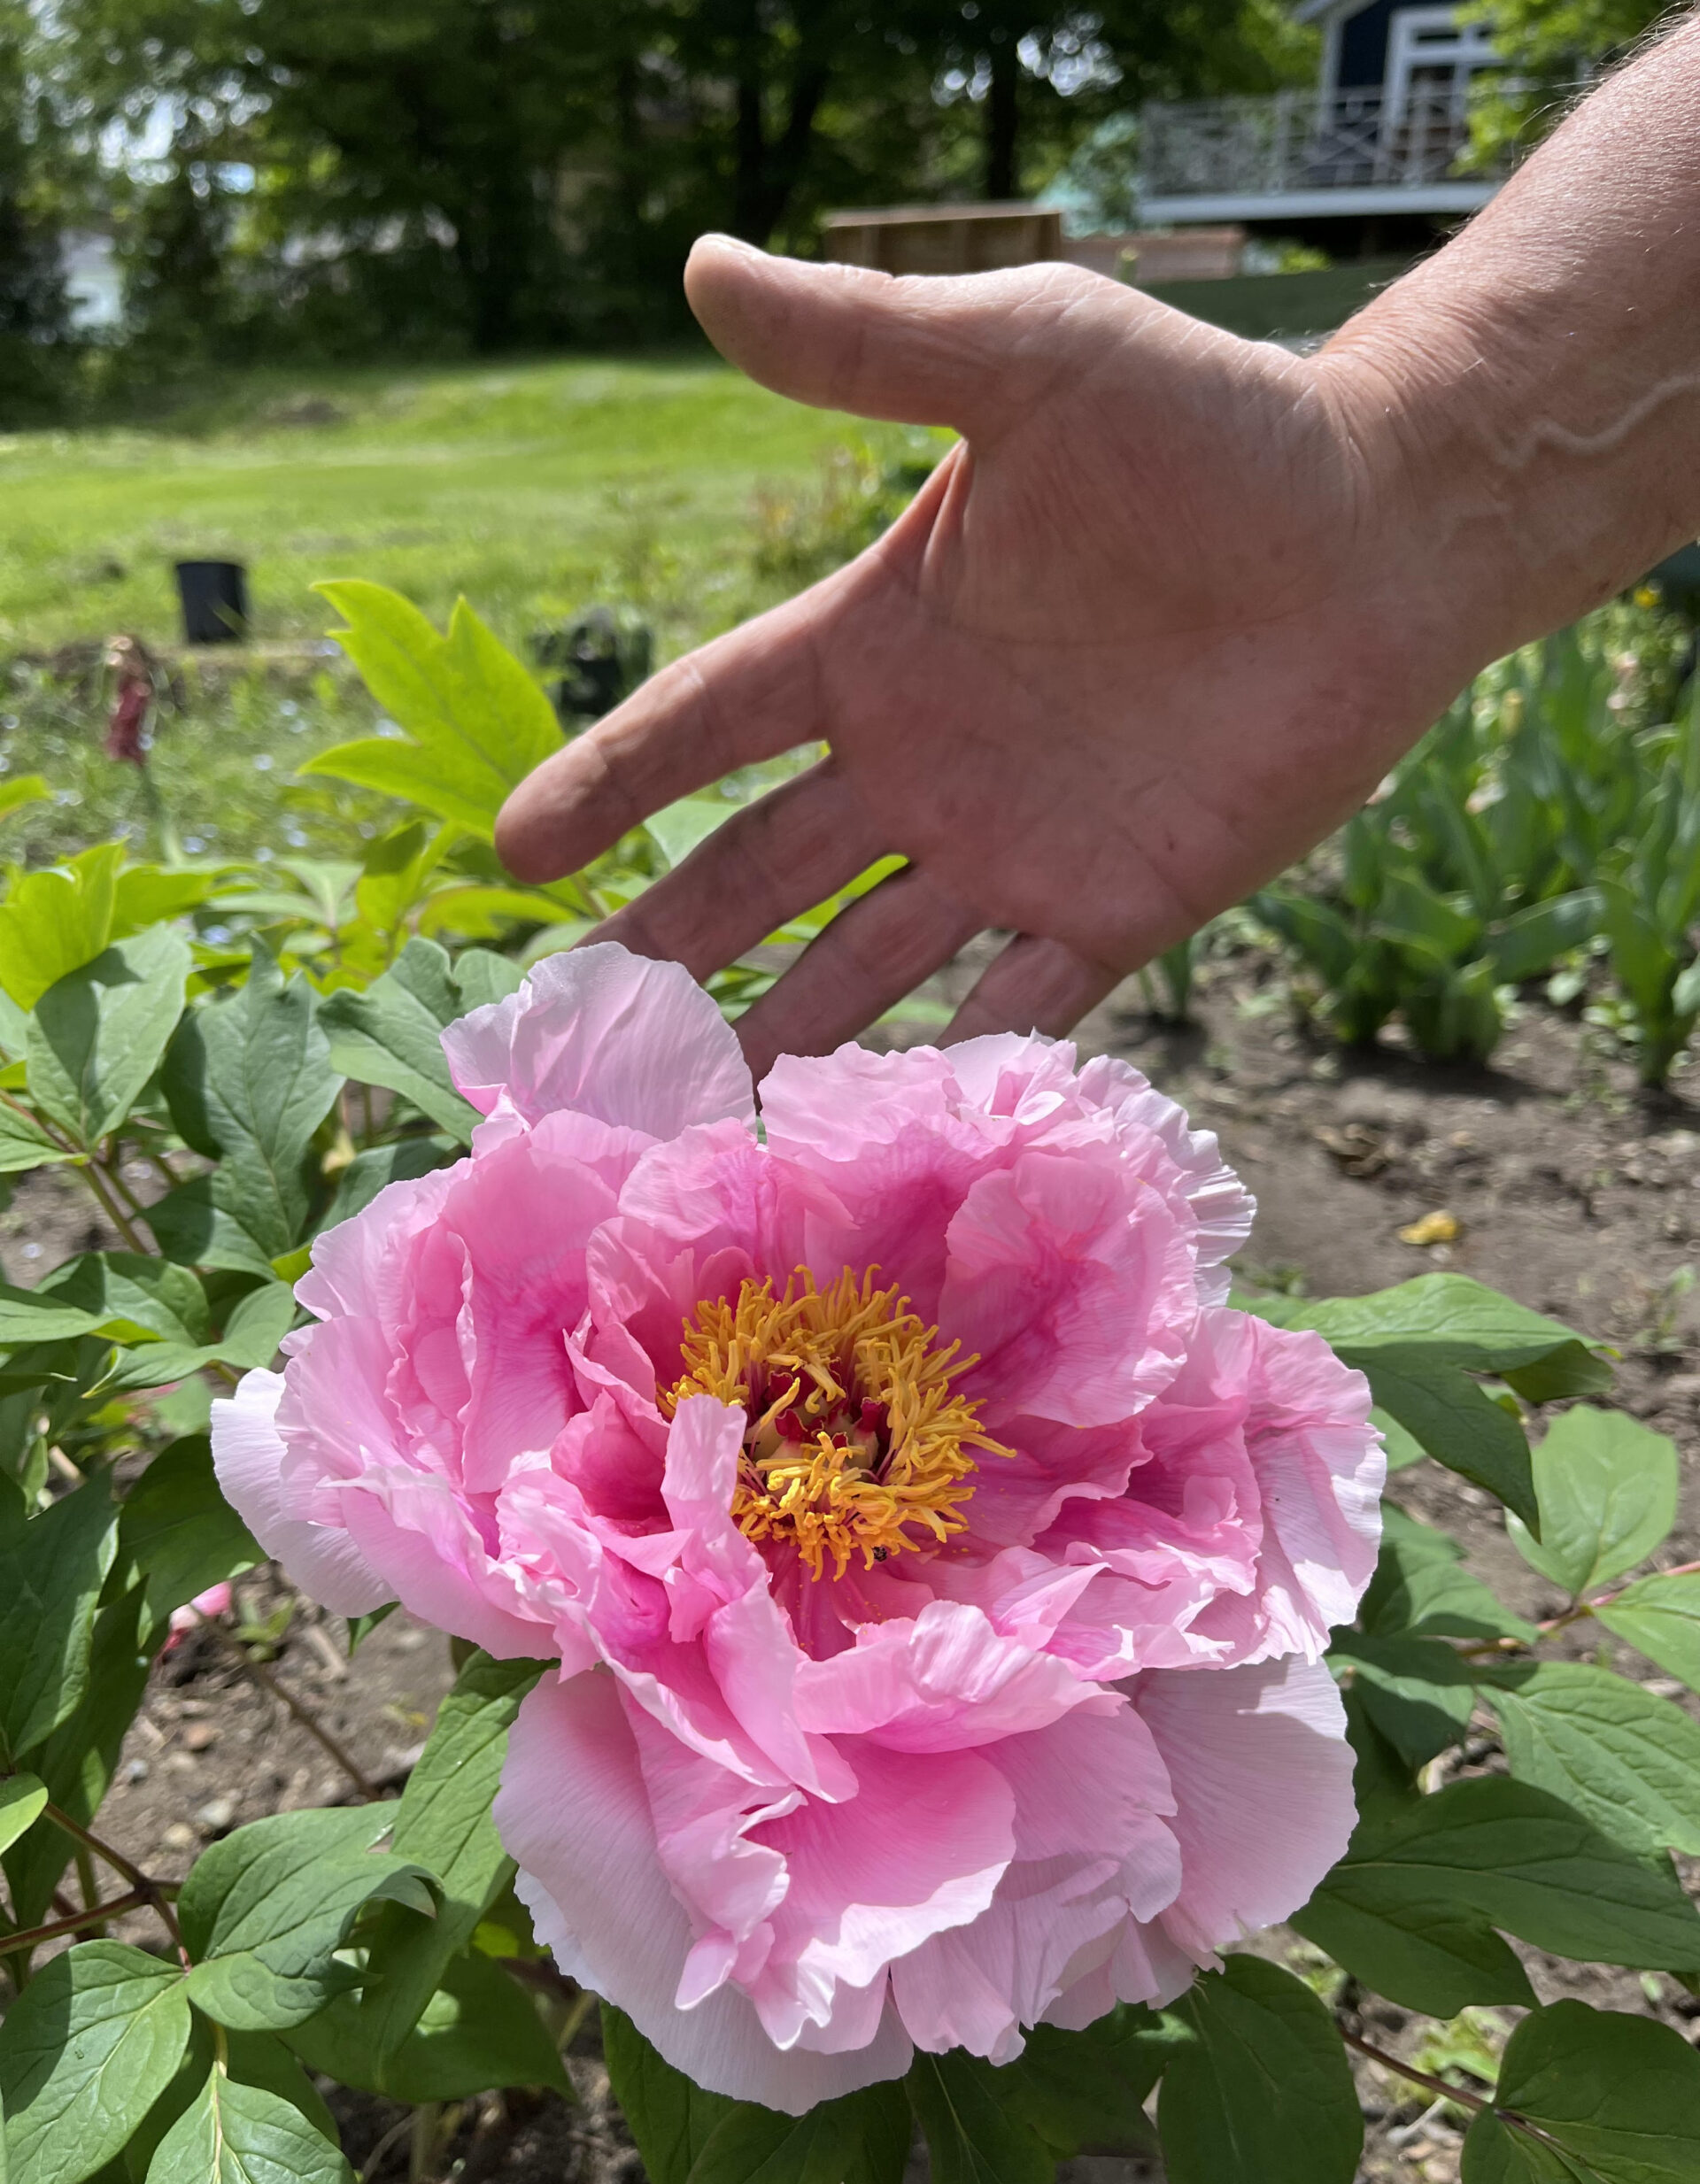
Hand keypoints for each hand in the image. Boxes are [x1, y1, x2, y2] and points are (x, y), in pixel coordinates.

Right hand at [495, 237, 1502, 1073]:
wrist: (1382, 526)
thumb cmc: (1213, 426)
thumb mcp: (1030, 359)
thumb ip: (872, 346)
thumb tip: (701, 267)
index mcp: (877, 643)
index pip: (706, 725)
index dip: (609, 781)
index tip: (515, 852)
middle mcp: (921, 763)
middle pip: (756, 873)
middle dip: (665, 947)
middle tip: (574, 1031)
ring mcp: (1011, 846)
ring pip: (862, 964)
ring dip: (780, 1035)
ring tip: (694, 1118)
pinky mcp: (1115, 907)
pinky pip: (1013, 1008)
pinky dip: (948, 1069)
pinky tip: (868, 1137)